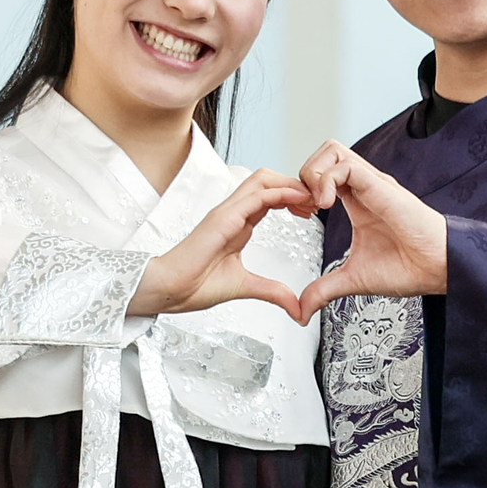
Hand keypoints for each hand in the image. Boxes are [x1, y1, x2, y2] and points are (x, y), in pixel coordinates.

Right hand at [130, 169, 314, 321]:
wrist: (170, 290)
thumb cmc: (194, 285)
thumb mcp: (246, 287)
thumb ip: (272, 292)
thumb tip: (296, 307)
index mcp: (238, 225)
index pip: (269, 198)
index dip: (293, 198)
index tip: (312, 210)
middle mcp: (233, 213)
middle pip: (268, 181)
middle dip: (295, 185)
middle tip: (317, 200)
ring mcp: (227, 212)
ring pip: (262, 180)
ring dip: (289, 184)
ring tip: (310, 197)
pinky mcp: (223, 218)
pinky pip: (254, 196)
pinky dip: (278, 192)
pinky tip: (295, 199)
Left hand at [297, 140, 446, 323]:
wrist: (438, 269)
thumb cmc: (409, 268)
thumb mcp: (354, 279)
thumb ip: (324, 289)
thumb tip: (303, 310)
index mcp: (358, 201)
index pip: (322, 174)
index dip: (304, 189)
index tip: (302, 215)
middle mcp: (364, 187)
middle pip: (325, 153)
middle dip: (305, 174)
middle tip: (306, 206)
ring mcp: (372, 184)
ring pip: (333, 150)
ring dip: (315, 174)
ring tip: (317, 204)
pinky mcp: (380, 186)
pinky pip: (346, 166)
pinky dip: (327, 181)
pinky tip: (327, 206)